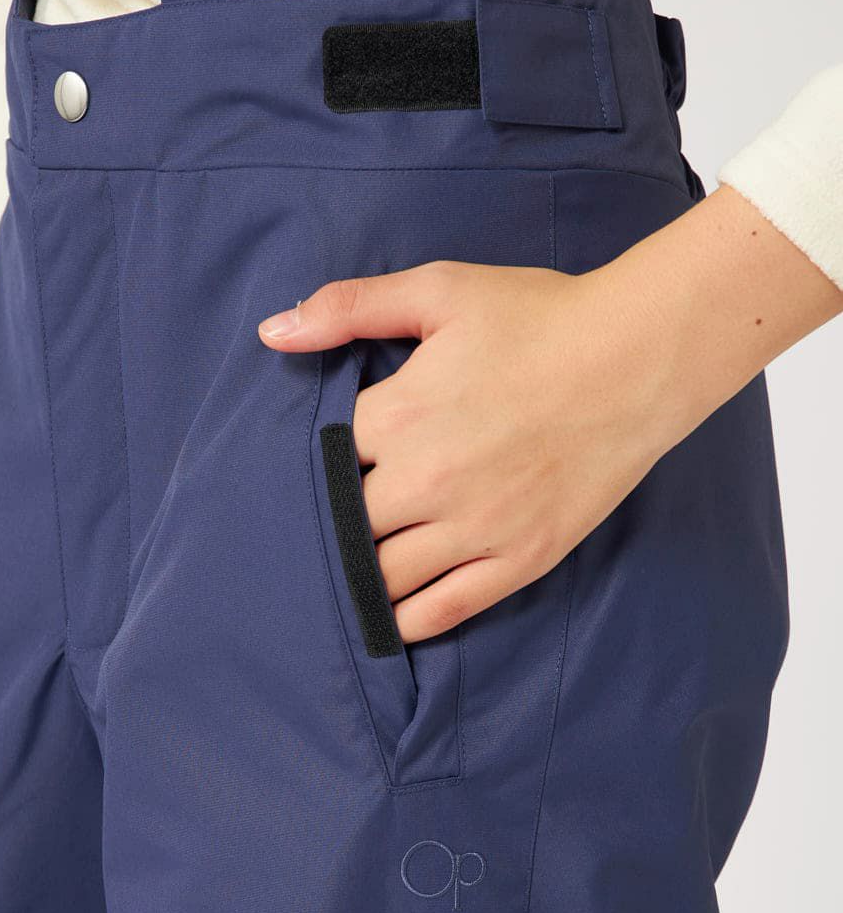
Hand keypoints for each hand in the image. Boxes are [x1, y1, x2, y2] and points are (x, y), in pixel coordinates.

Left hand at [259, 187, 840, 643]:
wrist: (639, 358)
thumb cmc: (539, 318)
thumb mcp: (440, 291)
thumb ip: (350, 308)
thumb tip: (272, 333)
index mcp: (398, 416)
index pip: (323, 460)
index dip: (315, 466)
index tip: (318, 470)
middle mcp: (425, 481)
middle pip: (346, 527)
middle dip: (333, 527)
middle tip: (327, 530)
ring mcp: (473, 528)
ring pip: (385, 577)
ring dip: (361, 578)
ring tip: (348, 578)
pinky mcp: (518, 559)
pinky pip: (444, 609)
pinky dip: (408, 621)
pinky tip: (390, 620)